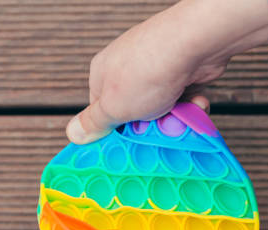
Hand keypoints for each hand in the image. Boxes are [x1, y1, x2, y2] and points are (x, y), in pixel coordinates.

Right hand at [66, 0, 267, 143]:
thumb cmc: (147, 71)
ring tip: (179, 118)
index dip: (115, 131)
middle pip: (136, 113)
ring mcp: (157, 68)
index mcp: (103, 74)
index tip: (126, 145)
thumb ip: (94, 122)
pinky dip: (190, 106)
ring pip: (163, 109)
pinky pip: (184, 99)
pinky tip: (194, 104)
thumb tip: (73, 133)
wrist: (194, 45)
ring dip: (173, 118)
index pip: (103, 112)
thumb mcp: (112, 108)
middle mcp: (129, 69)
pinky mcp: (182, 70)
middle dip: (148, 127)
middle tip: (156, 132)